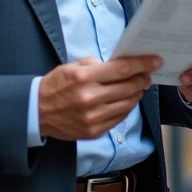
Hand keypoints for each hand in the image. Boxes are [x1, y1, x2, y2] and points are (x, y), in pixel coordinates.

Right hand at [39, 55, 159, 141]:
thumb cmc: (56, 85)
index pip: (121, 69)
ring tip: (140, 86)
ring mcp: (93, 117)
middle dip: (142, 79)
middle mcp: (90, 98)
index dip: (142, 64)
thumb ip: (96, 65)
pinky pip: (119, 118)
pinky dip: (127, 107)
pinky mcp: (94, 131)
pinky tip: (128, 100)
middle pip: (128, 87)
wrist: (37, 112)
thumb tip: (120, 65)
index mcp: (84, 78)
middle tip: (148, 74)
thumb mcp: (72, 67)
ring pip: (127, 104)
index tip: (155, 60)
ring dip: (137, 93)